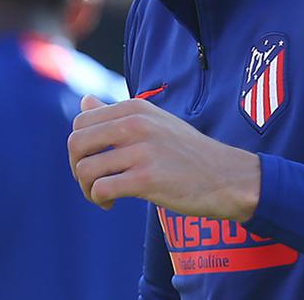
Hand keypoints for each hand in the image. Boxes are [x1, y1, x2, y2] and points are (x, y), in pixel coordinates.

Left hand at [68, 95, 260, 220]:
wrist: (227, 177)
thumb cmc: (187, 152)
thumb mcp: (154, 122)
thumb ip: (116, 113)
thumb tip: (84, 100)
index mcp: (134, 108)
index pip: (81, 122)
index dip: (79, 147)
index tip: (93, 161)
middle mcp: (135, 124)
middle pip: (76, 144)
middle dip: (76, 167)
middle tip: (92, 181)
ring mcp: (141, 151)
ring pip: (85, 169)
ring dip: (86, 188)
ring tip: (101, 196)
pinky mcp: (147, 179)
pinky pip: (101, 188)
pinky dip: (99, 199)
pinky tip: (111, 203)